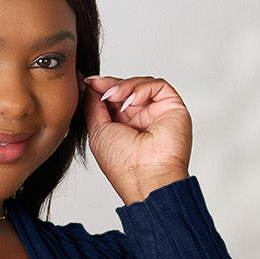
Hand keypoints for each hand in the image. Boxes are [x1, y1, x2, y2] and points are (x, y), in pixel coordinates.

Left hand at [80, 74, 191, 205]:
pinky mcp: (172, 107)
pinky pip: (158, 86)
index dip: (101, 88)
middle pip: (127, 88)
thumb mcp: (98, 132)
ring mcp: (156, 113)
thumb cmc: (123, 164)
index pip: (113, 99)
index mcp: (122, 127)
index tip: (87, 82)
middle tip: (100, 86)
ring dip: (125, 86)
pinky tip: (132, 101)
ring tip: (116, 97)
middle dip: (112, 85)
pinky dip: (142, 88)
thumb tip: (90, 86)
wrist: (146, 176)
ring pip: (142, 84)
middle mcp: (140, 119)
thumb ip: (93, 106)